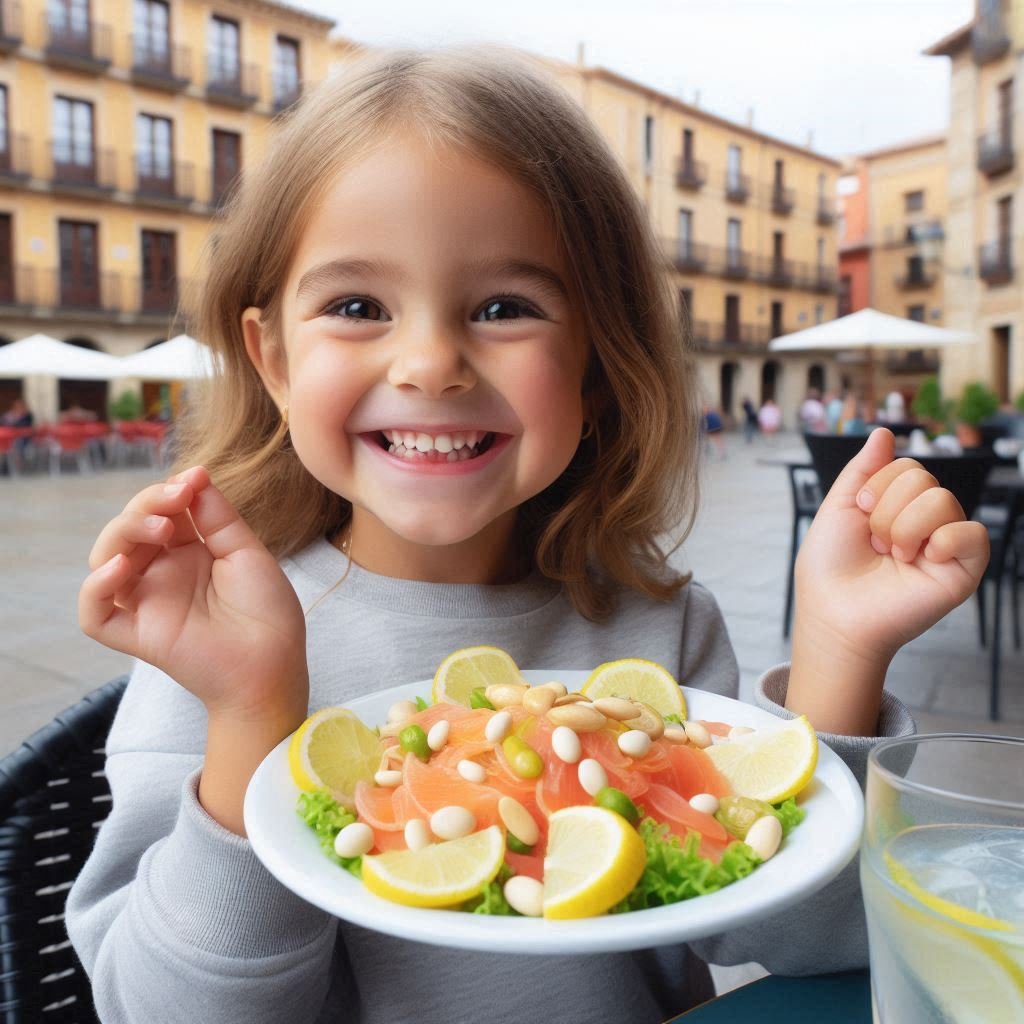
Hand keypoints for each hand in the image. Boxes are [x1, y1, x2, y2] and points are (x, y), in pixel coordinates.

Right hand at [79, 466, 308, 720]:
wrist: (274, 665)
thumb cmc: (267, 611)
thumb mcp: (246, 552)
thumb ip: (216, 517)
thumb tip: (194, 474)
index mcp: (187, 553)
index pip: (157, 512)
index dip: (166, 492)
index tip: (193, 479)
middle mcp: (161, 575)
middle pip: (126, 529)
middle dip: (145, 505)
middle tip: (177, 498)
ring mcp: (146, 603)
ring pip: (104, 561)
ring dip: (123, 533)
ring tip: (162, 528)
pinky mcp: (137, 635)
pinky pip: (95, 614)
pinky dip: (96, 588)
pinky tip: (122, 568)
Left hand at [788, 429, 988, 733]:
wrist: (834, 612)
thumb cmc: (831, 566)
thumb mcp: (840, 506)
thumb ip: (863, 468)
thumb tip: (883, 431)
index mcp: (898, 506)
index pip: (906, 466)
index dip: (876, 486)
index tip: (859, 516)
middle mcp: (926, 522)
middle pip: (923, 478)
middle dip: (886, 509)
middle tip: (875, 544)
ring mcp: (946, 545)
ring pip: (942, 499)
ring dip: (903, 528)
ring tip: (892, 557)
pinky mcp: (963, 569)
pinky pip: (972, 533)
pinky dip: (942, 541)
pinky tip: (920, 559)